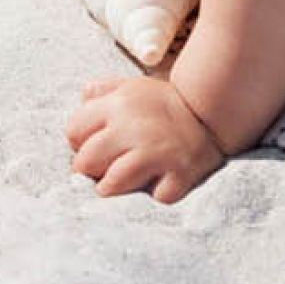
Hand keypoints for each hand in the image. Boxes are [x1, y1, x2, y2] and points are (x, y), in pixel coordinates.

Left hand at [65, 75, 226, 204]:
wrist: (210, 112)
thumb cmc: (164, 103)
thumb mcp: (131, 86)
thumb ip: (103, 90)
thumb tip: (81, 98)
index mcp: (117, 105)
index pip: (74, 131)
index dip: (78, 143)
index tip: (90, 149)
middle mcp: (132, 128)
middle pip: (87, 161)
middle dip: (89, 171)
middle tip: (100, 172)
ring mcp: (156, 154)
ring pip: (112, 184)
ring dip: (111, 189)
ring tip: (117, 186)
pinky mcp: (178, 175)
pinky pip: (154, 197)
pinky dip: (152, 196)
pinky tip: (154, 187)